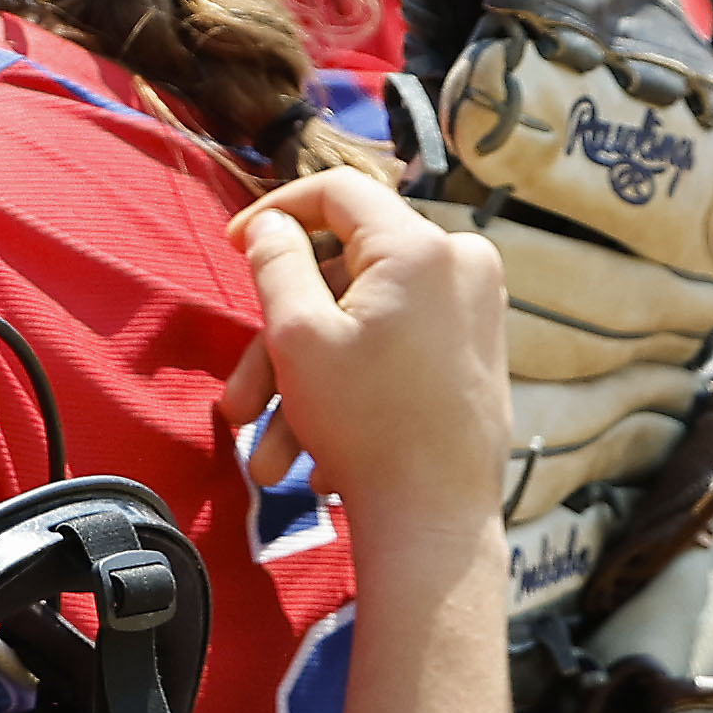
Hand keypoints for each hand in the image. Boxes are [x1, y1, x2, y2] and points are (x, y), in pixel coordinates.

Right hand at [219, 169, 508, 535]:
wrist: (436, 521)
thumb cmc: (366, 426)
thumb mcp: (298, 335)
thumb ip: (276, 262)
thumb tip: (272, 223)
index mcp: (421, 246)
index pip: (338, 191)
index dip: (277, 211)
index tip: (236, 247)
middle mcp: (460, 266)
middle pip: (344, 277)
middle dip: (281, 343)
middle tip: (240, 402)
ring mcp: (475, 311)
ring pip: (363, 325)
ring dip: (306, 386)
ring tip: (269, 459)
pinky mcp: (475, 353)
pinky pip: (396, 350)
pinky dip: (351, 391)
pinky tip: (316, 459)